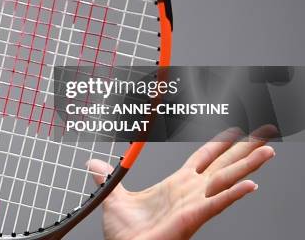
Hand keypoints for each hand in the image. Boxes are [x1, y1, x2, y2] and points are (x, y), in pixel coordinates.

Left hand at [88, 129, 274, 239]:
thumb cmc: (125, 234)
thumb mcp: (115, 197)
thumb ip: (108, 177)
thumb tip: (93, 164)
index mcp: (176, 185)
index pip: (203, 160)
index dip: (219, 145)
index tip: (235, 131)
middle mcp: (190, 193)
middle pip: (222, 166)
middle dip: (244, 150)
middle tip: (265, 134)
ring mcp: (193, 205)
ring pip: (225, 180)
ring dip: (247, 166)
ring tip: (267, 151)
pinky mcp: (191, 218)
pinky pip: (215, 205)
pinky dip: (232, 195)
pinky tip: (249, 185)